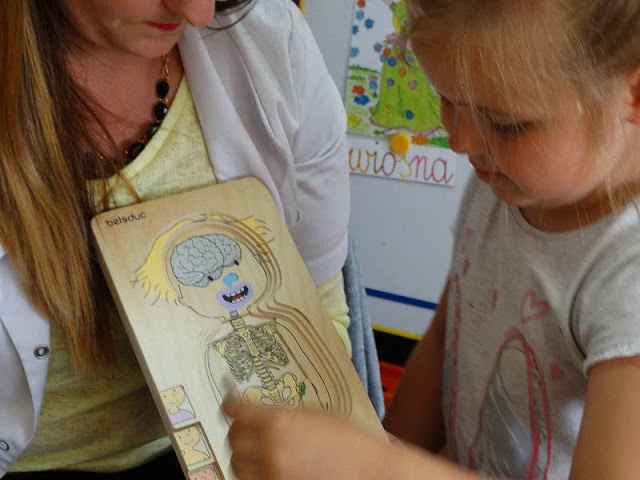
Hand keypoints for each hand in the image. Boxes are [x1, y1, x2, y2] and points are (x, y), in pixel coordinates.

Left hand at [223, 398, 392, 479]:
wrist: (370, 472)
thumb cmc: (350, 441)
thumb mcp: (316, 414)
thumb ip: (284, 414)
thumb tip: (259, 412)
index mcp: (279, 421)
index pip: (237, 411)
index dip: (230, 406)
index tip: (230, 406)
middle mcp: (270, 449)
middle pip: (233, 439)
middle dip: (237, 432)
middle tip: (243, 428)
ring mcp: (271, 474)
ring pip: (237, 466)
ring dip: (242, 456)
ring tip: (252, 452)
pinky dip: (253, 475)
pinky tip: (264, 469)